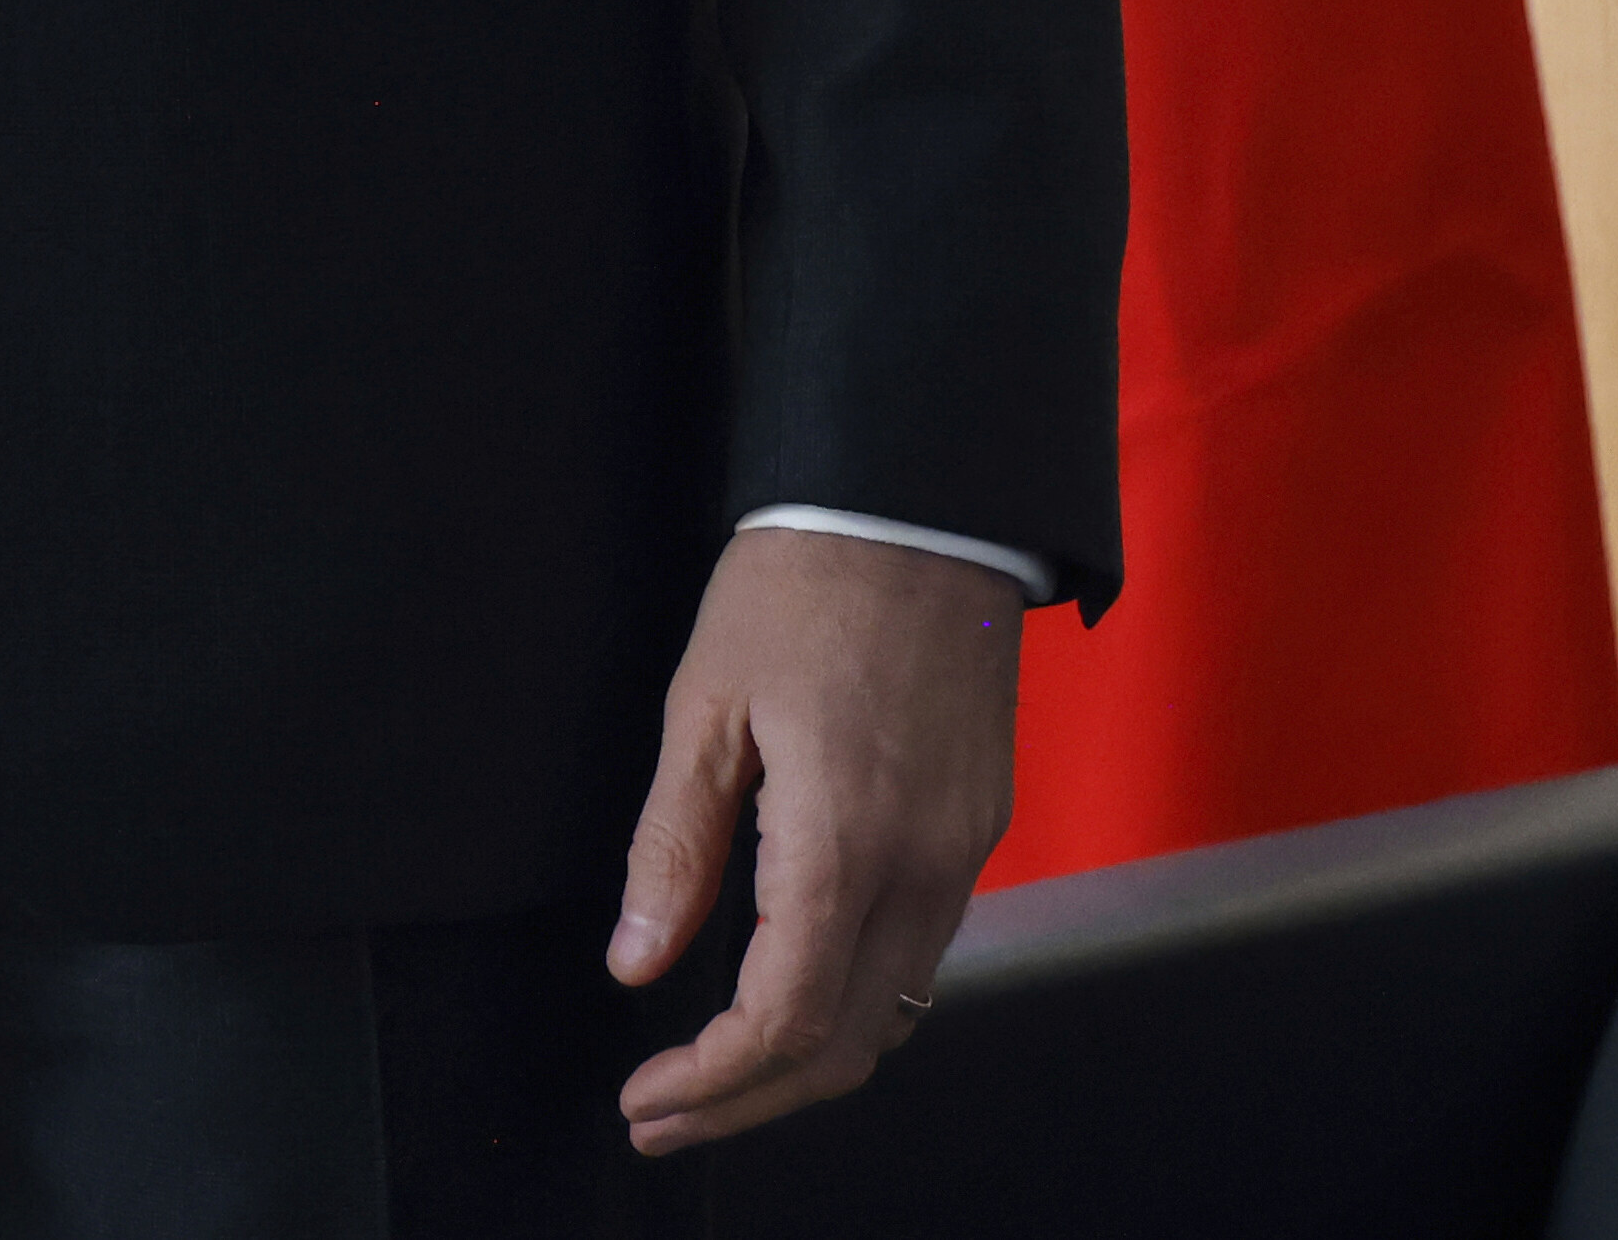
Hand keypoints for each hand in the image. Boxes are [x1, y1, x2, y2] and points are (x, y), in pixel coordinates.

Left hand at [608, 523, 1027, 1152]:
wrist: (920, 502)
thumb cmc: (802, 583)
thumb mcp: (705, 705)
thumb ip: (676, 844)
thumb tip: (637, 962)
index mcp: (845, 838)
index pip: (783, 1018)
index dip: (711, 1082)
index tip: (645, 1098)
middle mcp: (924, 864)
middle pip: (847, 1046)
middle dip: (750, 1102)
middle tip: (665, 1116)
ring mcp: (965, 850)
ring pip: (892, 1012)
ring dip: (805, 1063)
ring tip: (716, 1074)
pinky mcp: (980, 826)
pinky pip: (922, 954)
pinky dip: (854, 1002)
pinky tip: (792, 992)